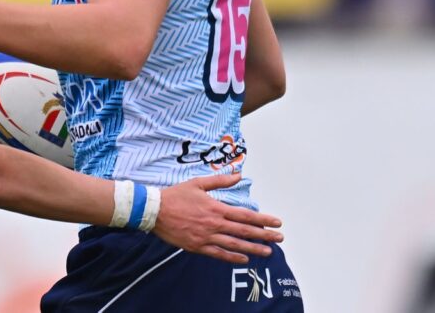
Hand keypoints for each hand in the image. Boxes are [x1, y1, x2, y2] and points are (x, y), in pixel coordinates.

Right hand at [153, 173, 282, 263]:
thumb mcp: (198, 183)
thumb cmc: (176, 195)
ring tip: (268, 252)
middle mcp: (214, 224)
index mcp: (216, 208)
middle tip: (280, 238)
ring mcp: (206, 237)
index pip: (245, 215)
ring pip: (234, 245)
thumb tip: (238, 175)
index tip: (277, 222)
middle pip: (244, 231)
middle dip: (264, 235)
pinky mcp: (197, 246)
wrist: (154, 210)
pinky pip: (218, 254)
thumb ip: (220, 181)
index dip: (263, 220)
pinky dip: (232, 257)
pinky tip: (244, 259)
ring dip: (253, 249)